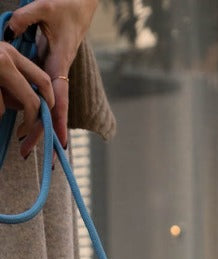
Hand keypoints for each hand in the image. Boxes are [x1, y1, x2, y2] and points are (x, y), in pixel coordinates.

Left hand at [5, 0, 97, 152]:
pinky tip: (29, 129)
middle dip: (46, 136)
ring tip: (29, 150)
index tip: (59, 143)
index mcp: (60, 62)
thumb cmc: (64, 6)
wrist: (79, 6)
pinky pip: (45, 99)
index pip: (59, 96)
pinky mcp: (51, 73)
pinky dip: (39, 117)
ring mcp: (56, 75)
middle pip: (54, 111)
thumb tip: (10, 31)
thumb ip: (26, 18)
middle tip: (33, 156)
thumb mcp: (44, 6)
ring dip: (41, 131)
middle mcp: (60, 73)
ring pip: (50, 109)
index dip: (59, 120)